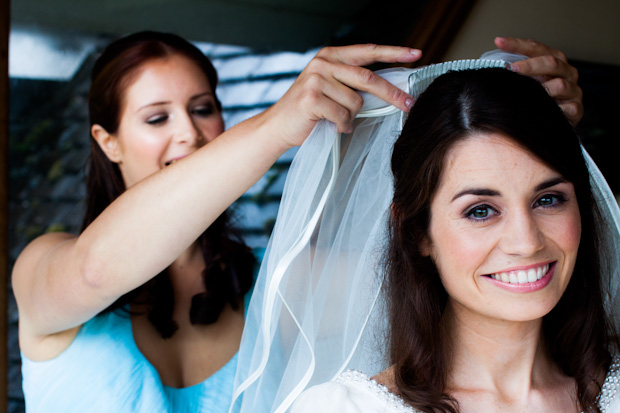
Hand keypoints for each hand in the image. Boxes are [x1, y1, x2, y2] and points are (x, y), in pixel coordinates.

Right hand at [260, 44, 421, 148]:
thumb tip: (388, 89)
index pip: (367, 51)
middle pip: (367, 77)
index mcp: (330, 56)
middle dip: (391, 93)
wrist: (277, 126)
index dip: (393, 52)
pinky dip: (342, 126)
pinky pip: (342, 116)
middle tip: (409, 104)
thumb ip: (352, 82)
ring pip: (355, 102)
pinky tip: (331, 126)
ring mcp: (316, 79)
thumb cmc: (308, 111)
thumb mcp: (330, 87)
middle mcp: (323, 63)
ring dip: (352, 117)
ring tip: (338, 121)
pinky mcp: (312, 98)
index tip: (415, 54)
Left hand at [495, 37, 582, 125]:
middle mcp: (567, 72)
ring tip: (523, 93)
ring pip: (559, 85)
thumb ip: (515, 73)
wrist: (554, 124)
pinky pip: (567, 108)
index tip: (499, 41)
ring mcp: (573, 91)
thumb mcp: (527, 82)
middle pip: (551, 62)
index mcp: (555, 61)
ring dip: (540, 89)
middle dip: (529, 65)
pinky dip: (554, 109)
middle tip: (510, 69)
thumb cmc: (537, 99)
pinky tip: (539, 111)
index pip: (536, 48)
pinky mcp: (576, 110)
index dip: (518, 44)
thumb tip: (488, 65)